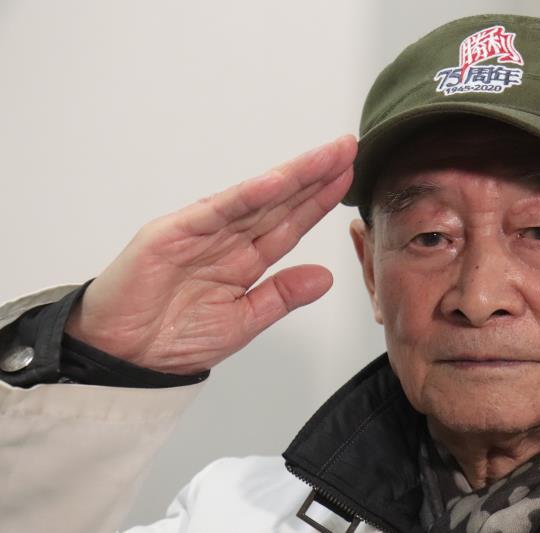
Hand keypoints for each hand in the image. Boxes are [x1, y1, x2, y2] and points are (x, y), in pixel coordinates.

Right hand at [65, 135, 356, 373]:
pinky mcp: (174, 233)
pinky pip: (218, 211)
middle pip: (280, 202)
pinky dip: (247, 195)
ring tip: (326, 156)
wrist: (123, 357)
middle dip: (316, 176)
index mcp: (243, 259)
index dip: (319, 200)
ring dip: (292, 176)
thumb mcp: (242, 321)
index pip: (290, 223)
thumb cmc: (173, 338)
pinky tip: (277, 181)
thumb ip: (281, 296)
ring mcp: (202, 231)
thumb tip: (323, 277)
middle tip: (347, 149)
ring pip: (256, 198)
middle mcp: (227, 239)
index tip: (347, 178)